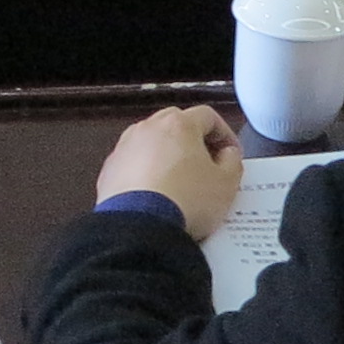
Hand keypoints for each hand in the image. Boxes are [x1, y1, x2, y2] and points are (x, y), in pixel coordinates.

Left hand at [94, 104, 239, 240]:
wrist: (141, 227)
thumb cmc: (185, 201)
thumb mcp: (226, 184)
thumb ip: (233, 162)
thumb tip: (228, 154)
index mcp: (179, 124)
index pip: (207, 116)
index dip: (224, 134)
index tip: (231, 154)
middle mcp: (149, 128)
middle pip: (176, 125)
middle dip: (194, 142)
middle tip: (208, 167)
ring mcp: (125, 147)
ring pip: (152, 144)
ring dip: (167, 158)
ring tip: (181, 186)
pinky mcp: (110, 170)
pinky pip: (134, 166)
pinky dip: (146, 175)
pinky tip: (156, 198)